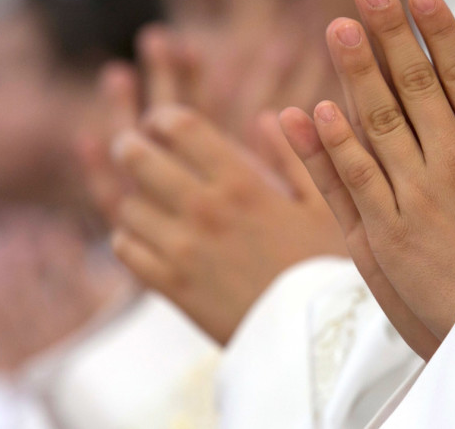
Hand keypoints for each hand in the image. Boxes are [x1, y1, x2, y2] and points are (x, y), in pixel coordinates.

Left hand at [110, 107, 347, 343]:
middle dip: (131, 147)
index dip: (163, 118)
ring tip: (150, 202)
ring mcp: (183, 250)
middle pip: (138, 158)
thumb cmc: (328, 266)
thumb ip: (294, 156)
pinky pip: (125, 249)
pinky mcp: (171, 287)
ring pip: (127, 205)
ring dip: (135, 198)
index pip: (180, 127)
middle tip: (135, 149)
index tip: (162, 123)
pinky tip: (150, 239)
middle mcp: (205, 210)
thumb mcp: (324, 204)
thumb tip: (270, 117)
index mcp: (242, 183)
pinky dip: (130, 239)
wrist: (315, 337)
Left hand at [283, 0, 454, 339]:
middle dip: (390, 33)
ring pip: (379, 123)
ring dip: (355, 72)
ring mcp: (417, 199)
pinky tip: (314, 109)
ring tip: (336, 28)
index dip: (440, 33)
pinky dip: (333, 144)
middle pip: (416, 87)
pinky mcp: (386, 235)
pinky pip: (355, 180)